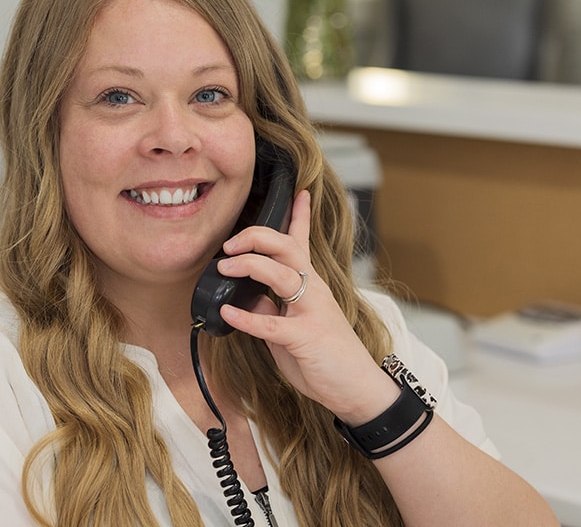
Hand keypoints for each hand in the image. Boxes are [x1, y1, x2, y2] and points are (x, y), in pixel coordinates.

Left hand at [217, 190, 397, 424]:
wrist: (355, 388)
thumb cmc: (326, 356)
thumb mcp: (295, 327)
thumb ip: (274, 309)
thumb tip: (249, 300)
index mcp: (311, 284)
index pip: (303, 241)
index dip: (299, 215)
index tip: (296, 192)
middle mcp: (313, 290)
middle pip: (285, 247)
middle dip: (255, 237)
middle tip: (229, 244)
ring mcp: (311, 311)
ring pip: (280, 274)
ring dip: (248, 266)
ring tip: (224, 268)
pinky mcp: (306, 337)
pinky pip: (271, 323)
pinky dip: (246, 318)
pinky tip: (228, 313)